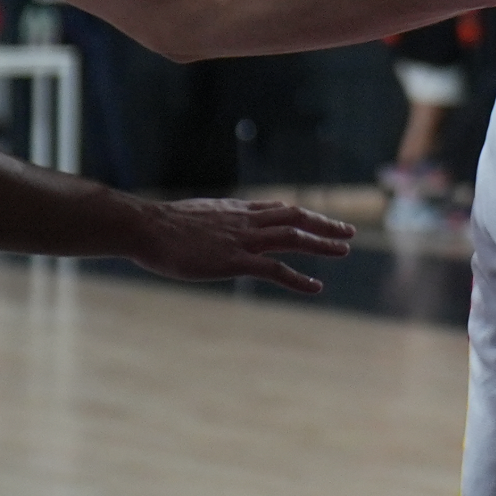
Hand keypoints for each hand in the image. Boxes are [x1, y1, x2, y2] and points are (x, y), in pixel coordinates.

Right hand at [133, 197, 353, 293]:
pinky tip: (316, 287)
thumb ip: (209, 222)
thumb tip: (206, 226)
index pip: (277, 209)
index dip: (300, 215)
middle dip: (323, 224)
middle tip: (347, 231)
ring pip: (293, 239)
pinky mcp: (235, 262)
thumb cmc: (161, 226)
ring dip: (322, 244)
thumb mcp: (193, 217)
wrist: (148, 228)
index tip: (315, 218)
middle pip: (295, 218)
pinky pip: (275, 270)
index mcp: (236, 211)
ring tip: (344, 251)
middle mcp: (246, 221)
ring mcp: (243, 240)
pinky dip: (299, 278)